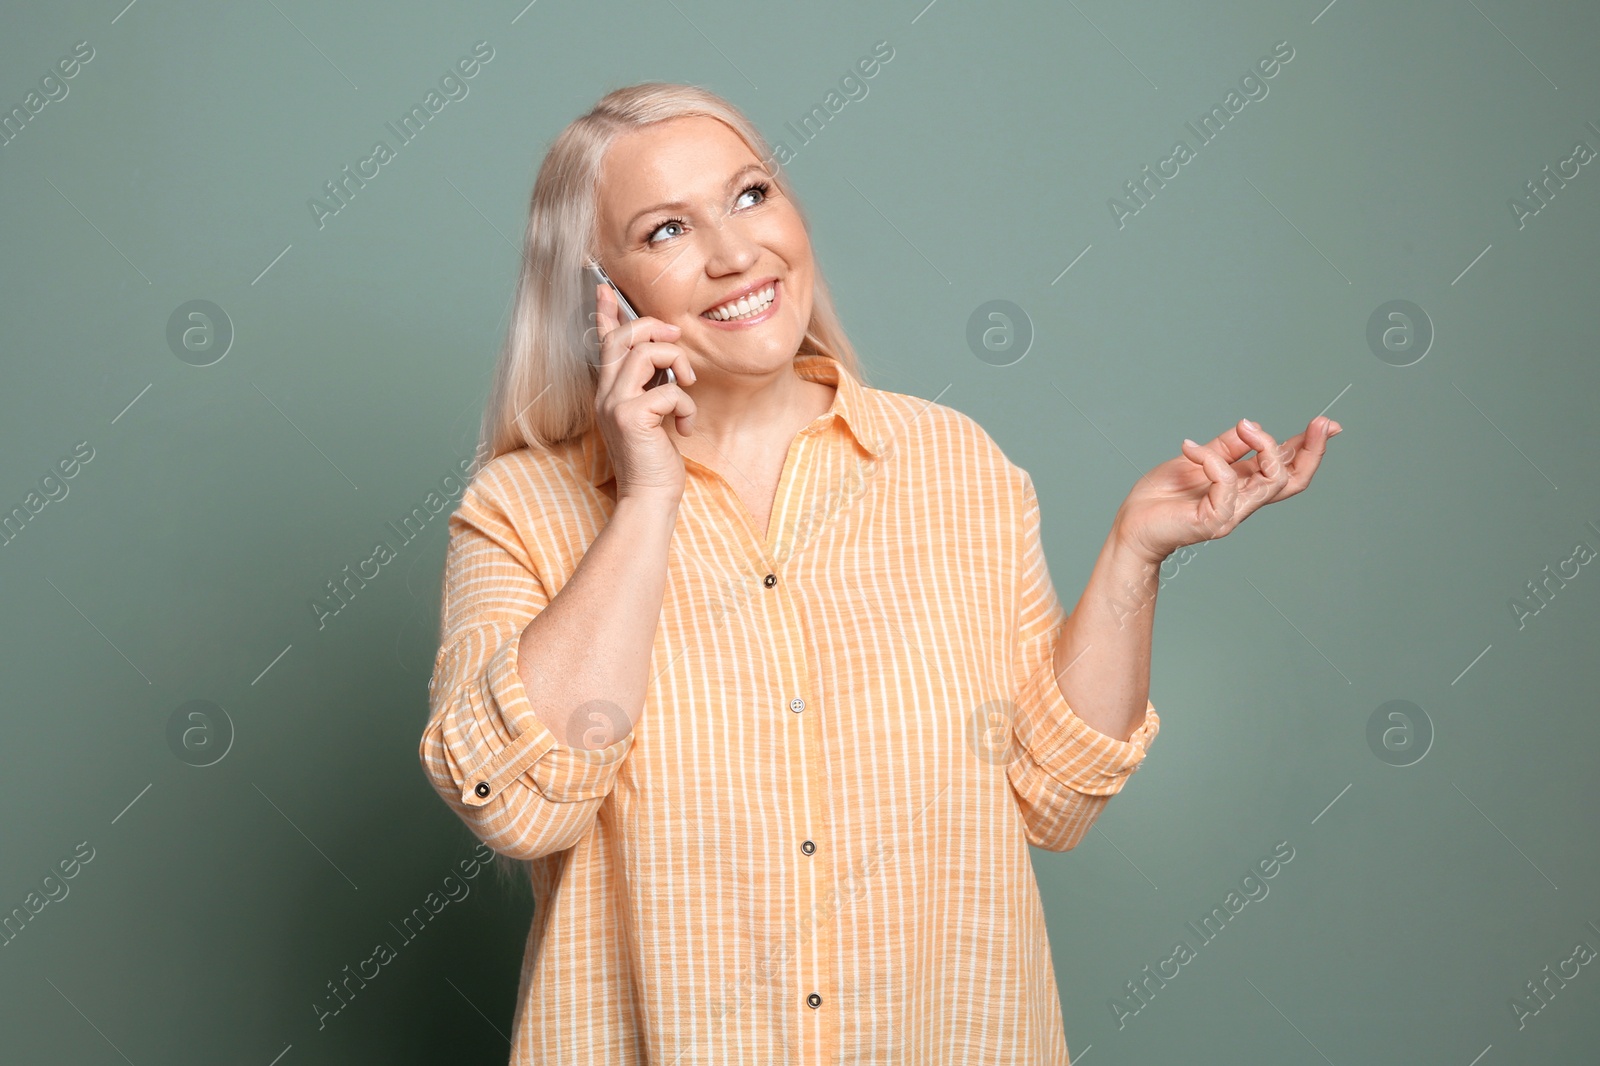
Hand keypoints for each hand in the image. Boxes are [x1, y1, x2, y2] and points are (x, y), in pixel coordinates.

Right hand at [592, 282, 697, 503]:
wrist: (650, 498)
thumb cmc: (655, 461)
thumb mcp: (652, 415)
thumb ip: (651, 386)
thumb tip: (665, 360)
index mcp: (609, 392)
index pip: (603, 344)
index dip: (604, 314)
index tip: (603, 289)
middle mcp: (605, 395)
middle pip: (622, 337)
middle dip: (652, 327)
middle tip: (675, 337)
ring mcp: (614, 405)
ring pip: (644, 354)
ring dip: (676, 362)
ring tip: (689, 385)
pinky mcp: (630, 418)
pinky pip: (668, 390)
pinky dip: (686, 405)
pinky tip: (685, 428)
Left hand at [1112, 415, 1343, 563]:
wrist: (1131, 525)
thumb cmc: (1160, 497)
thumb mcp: (1196, 460)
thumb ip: (1224, 446)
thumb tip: (1250, 426)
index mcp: (1242, 487)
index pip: (1286, 469)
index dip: (1308, 448)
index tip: (1326, 424)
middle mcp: (1244, 502)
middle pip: (1292, 481)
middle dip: (1310, 451)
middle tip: (1318, 424)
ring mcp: (1231, 514)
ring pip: (1271, 480)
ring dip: (1264, 446)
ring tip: (1244, 427)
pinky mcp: (1213, 520)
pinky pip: (1227, 483)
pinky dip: (1213, 460)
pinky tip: (1190, 449)